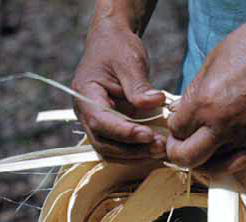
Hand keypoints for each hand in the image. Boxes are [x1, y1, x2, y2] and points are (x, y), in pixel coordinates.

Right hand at [72, 17, 166, 160]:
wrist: (111, 42)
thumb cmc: (117, 47)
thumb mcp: (129, 60)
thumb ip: (139, 85)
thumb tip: (155, 103)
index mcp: (85, 94)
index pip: (100, 121)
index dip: (124, 132)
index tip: (149, 135)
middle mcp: (85, 113)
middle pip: (103, 143)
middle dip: (132, 149)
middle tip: (160, 147)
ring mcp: (95, 122)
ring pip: (110, 151)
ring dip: (135, 156)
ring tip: (160, 151)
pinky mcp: (109, 127)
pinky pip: (118, 147)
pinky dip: (135, 153)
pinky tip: (154, 150)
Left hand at [166, 0, 245, 173]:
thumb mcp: (210, 64)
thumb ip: (193, 93)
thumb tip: (183, 111)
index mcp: (204, 104)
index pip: (176, 131)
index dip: (174, 128)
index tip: (179, 122)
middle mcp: (221, 126)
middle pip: (187, 159)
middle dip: (179, 154)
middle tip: (182, 144)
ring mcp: (243, 137)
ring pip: (212, 167)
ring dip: (203, 160)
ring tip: (203, 148)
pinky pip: (236, 162)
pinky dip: (226, 159)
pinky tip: (224, 148)